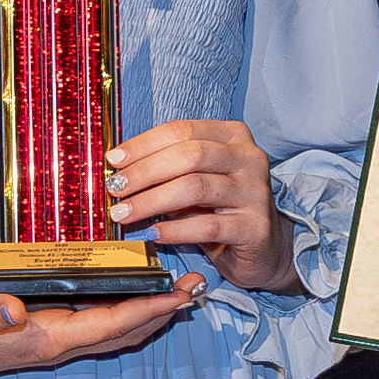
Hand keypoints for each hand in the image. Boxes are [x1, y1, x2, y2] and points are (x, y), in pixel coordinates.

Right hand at [0, 271, 208, 378]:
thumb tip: (14, 307)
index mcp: (42, 341)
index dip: (147, 310)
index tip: (179, 295)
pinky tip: (134, 290)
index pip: (108, 326)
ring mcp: (51, 340)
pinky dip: (123, 306)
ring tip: (181, 289)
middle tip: (198, 286)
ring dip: (149, 310)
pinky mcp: (43, 329)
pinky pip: (95, 320)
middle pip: (122, 330)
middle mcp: (55, 345)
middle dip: (162, 310)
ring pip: (114, 328)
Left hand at [105, 119, 295, 293]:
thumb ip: (169, 170)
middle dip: (145, 171)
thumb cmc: (223, 209)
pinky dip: (175, 230)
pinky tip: (154, 234)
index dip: (144, 144)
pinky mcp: (254, 227)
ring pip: (195, 187)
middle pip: (189, 155)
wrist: (263, 248)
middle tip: (116, 188)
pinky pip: (207, 226)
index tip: (114, 159)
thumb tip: (120, 171)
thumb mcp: (198, 180)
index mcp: (233, 137)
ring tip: (124, 213)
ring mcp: (255, 192)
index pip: (183, 130)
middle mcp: (248, 159)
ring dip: (152, 201)